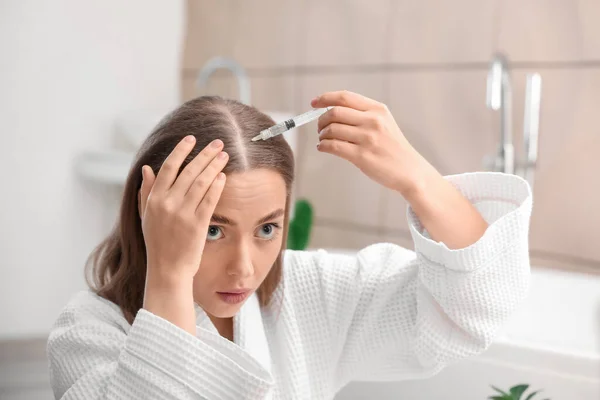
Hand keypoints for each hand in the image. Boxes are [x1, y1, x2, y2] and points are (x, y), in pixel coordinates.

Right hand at [139, 136, 227, 280]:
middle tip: (218, 143)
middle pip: (189, 171)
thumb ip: (147, 191)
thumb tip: (147, 168)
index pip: (169, 167)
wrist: (167, 270)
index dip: (181, 150)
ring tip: (224, 155)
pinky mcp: (197, 224)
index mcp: (154, 199)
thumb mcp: (146, 216)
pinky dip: (217, 186)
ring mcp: (183, 214)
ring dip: (214, 166)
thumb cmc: (157, 243)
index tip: (192, 139)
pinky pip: (209, 200)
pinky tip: (223, 176)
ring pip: (201, 182)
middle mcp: (167, 204)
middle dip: (205, 154)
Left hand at [313, 90, 487, 248]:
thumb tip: (332, 111)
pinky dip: (323, 146)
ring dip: (322, 135)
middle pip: (335, 112)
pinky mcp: (361, 156)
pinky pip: (333, 146)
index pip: (344, 97)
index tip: (314, 103)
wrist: (410, 171)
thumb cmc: (393, 148)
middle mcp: (372, 121)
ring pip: (331, 130)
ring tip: (323, 139)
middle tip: (320, 128)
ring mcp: (367, 139)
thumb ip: (362, 114)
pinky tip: (323, 147)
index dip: (325, 98)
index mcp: (377, 109)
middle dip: (321, 120)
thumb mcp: (384, 122)